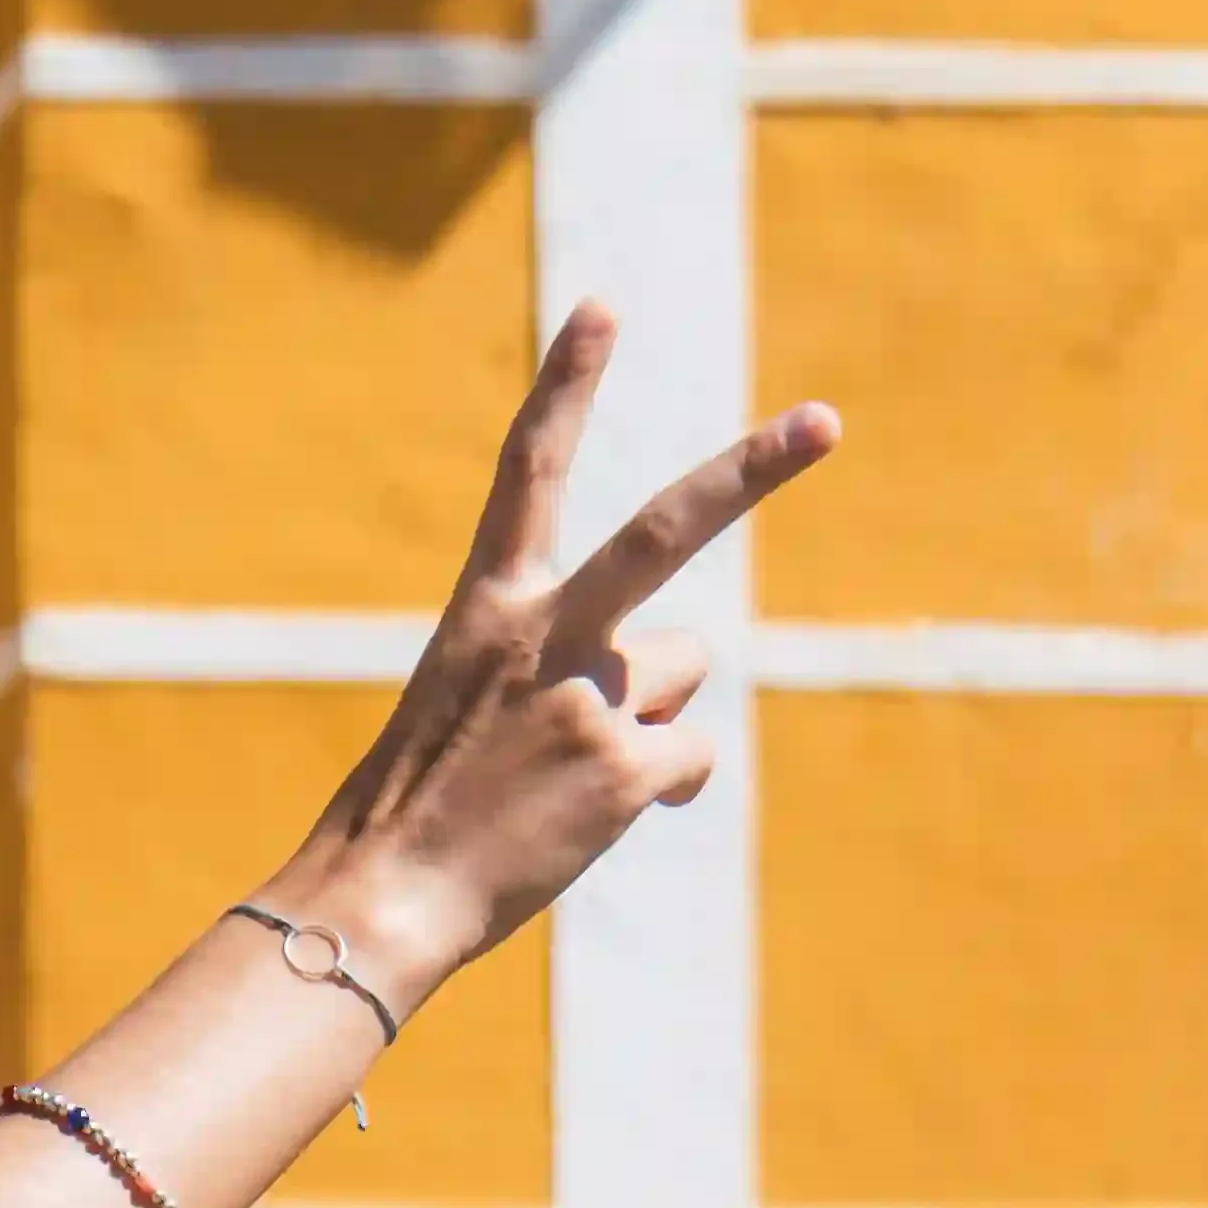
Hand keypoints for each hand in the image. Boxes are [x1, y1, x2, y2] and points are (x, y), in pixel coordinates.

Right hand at [272, 303, 836, 1007]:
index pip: (528, 474)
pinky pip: (689, 758)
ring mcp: (591, 699)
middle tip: (826, 422)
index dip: (566, 387)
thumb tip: (680, 682)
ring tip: (568, 772)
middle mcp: (545, 636)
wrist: (381, 899)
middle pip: (665, 531)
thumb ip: (569, 662)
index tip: (606, 308)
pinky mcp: (628, 768)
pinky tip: (594, 819)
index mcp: (486, 608)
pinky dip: (659, 788)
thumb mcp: (474, 705)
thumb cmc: (419, 805)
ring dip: (649, 717)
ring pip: (682, 671)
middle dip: (755, 471)